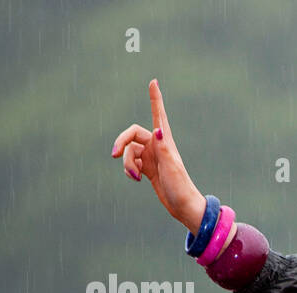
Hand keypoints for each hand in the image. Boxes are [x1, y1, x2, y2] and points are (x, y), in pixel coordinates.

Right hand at [111, 79, 207, 229]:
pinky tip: (136, 179)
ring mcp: (151, 156)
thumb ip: (164, 149)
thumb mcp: (172, 168)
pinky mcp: (146, 167)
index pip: (158, 115)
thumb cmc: (180, 188)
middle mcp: (157, 146)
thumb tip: (157, 130)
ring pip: (128, 151)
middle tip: (113, 155)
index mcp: (165, 142)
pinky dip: (128, 170)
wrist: (183, 207)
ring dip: (126, 163)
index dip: (155, 99)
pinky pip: (129, 162)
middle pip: (131, 134)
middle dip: (120, 143)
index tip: (154, 82)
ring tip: (135, 177)